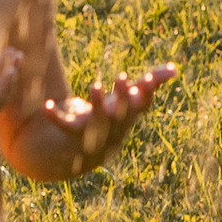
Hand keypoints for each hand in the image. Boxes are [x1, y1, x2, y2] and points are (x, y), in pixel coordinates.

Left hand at [29, 60, 179, 163]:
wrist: (91, 152)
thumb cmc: (115, 117)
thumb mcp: (133, 102)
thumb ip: (152, 84)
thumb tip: (175, 68)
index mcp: (129, 115)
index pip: (141, 105)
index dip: (146, 93)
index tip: (148, 78)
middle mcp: (114, 125)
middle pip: (122, 112)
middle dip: (122, 96)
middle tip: (122, 77)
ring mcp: (94, 130)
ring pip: (97, 119)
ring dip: (97, 103)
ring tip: (94, 85)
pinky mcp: (72, 131)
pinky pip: (64, 125)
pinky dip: (55, 116)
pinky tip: (46, 104)